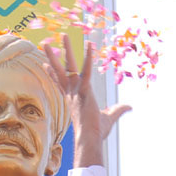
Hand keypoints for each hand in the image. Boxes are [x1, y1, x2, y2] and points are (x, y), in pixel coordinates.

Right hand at [42, 34, 130, 166]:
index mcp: (74, 99)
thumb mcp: (110, 117)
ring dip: (66, 50)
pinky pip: (86, 71)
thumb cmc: (97, 132)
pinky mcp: (84, 91)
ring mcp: (76, 91)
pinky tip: (89, 44)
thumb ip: (119, 110)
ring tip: (63, 35)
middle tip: (44, 44)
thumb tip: (130, 107)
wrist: (91, 139)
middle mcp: (71, 93)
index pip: (60, 83)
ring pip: (68, 67)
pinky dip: (88, 57)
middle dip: (52, 57)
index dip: (52, 74)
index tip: (44, 65)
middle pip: (60, 71)